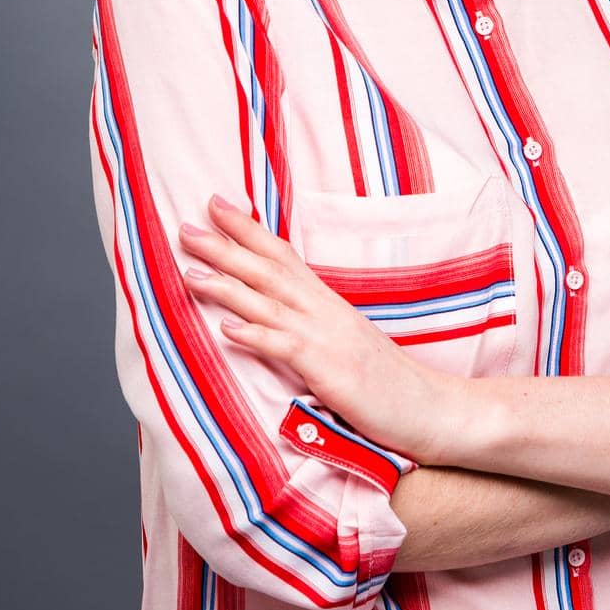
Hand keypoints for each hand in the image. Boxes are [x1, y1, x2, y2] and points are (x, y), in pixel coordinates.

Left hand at [179, 196, 460, 462]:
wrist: (425, 404)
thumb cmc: (382, 379)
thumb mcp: (344, 337)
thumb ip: (312, 319)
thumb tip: (278, 309)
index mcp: (325, 300)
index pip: (280, 253)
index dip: (246, 229)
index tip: (215, 205)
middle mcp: (323, 309)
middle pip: (267, 268)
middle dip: (224, 246)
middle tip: (184, 226)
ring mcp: (325, 336)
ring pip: (268, 302)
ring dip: (227, 285)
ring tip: (190, 270)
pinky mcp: (328, 369)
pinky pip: (287, 347)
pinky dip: (256, 335)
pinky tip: (227, 328)